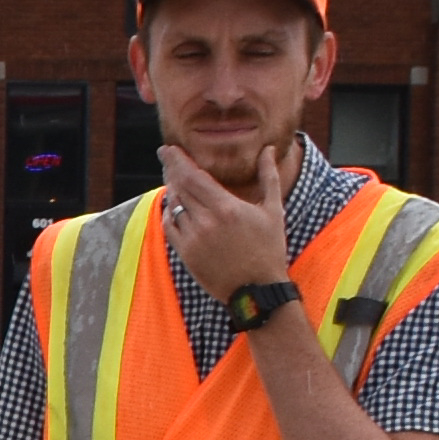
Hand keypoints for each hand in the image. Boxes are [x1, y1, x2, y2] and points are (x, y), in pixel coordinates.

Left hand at [157, 129, 289, 301]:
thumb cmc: (269, 248)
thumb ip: (268, 176)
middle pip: (180, 187)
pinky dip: (169, 213)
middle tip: (165, 155)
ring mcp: (193, 239)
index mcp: (226, 207)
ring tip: (172, 178)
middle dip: (171, 169)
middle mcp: (206, 222)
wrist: (258, 290)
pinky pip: (170, 227)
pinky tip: (174, 205)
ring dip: (171, 189)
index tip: (169, 148)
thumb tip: (268, 149)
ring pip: (173, 206)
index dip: (178, 160)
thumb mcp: (273, 210)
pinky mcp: (186, 255)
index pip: (193, 176)